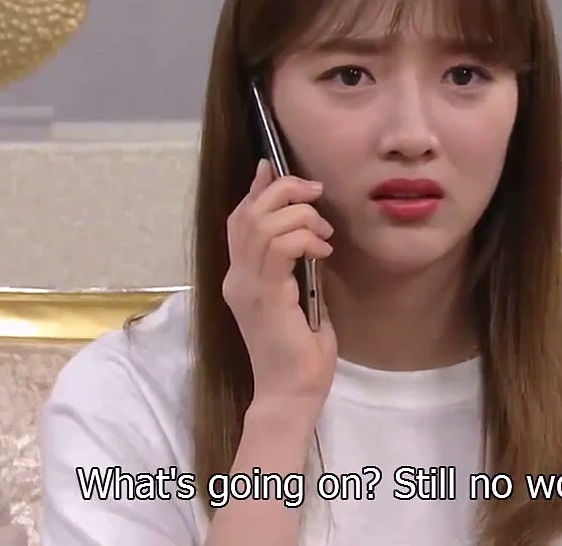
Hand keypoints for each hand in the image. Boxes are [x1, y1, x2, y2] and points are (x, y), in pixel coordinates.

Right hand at [223, 160, 336, 414]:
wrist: (293, 394)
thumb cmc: (302, 354)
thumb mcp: (303, 297)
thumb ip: (299, 265)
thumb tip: (310, 233)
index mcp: (242, 278)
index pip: (239, 220)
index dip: (256, 189)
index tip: (274, 167)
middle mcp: (237, 278)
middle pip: (246, 213)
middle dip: (282, 190)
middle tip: (314, 191)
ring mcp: (246, 287)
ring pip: (262, 224)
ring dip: (299, 215)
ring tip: (324, 232)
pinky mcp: (264, 297)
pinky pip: (279, 247)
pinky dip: (304, 237)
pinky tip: (323, 249)